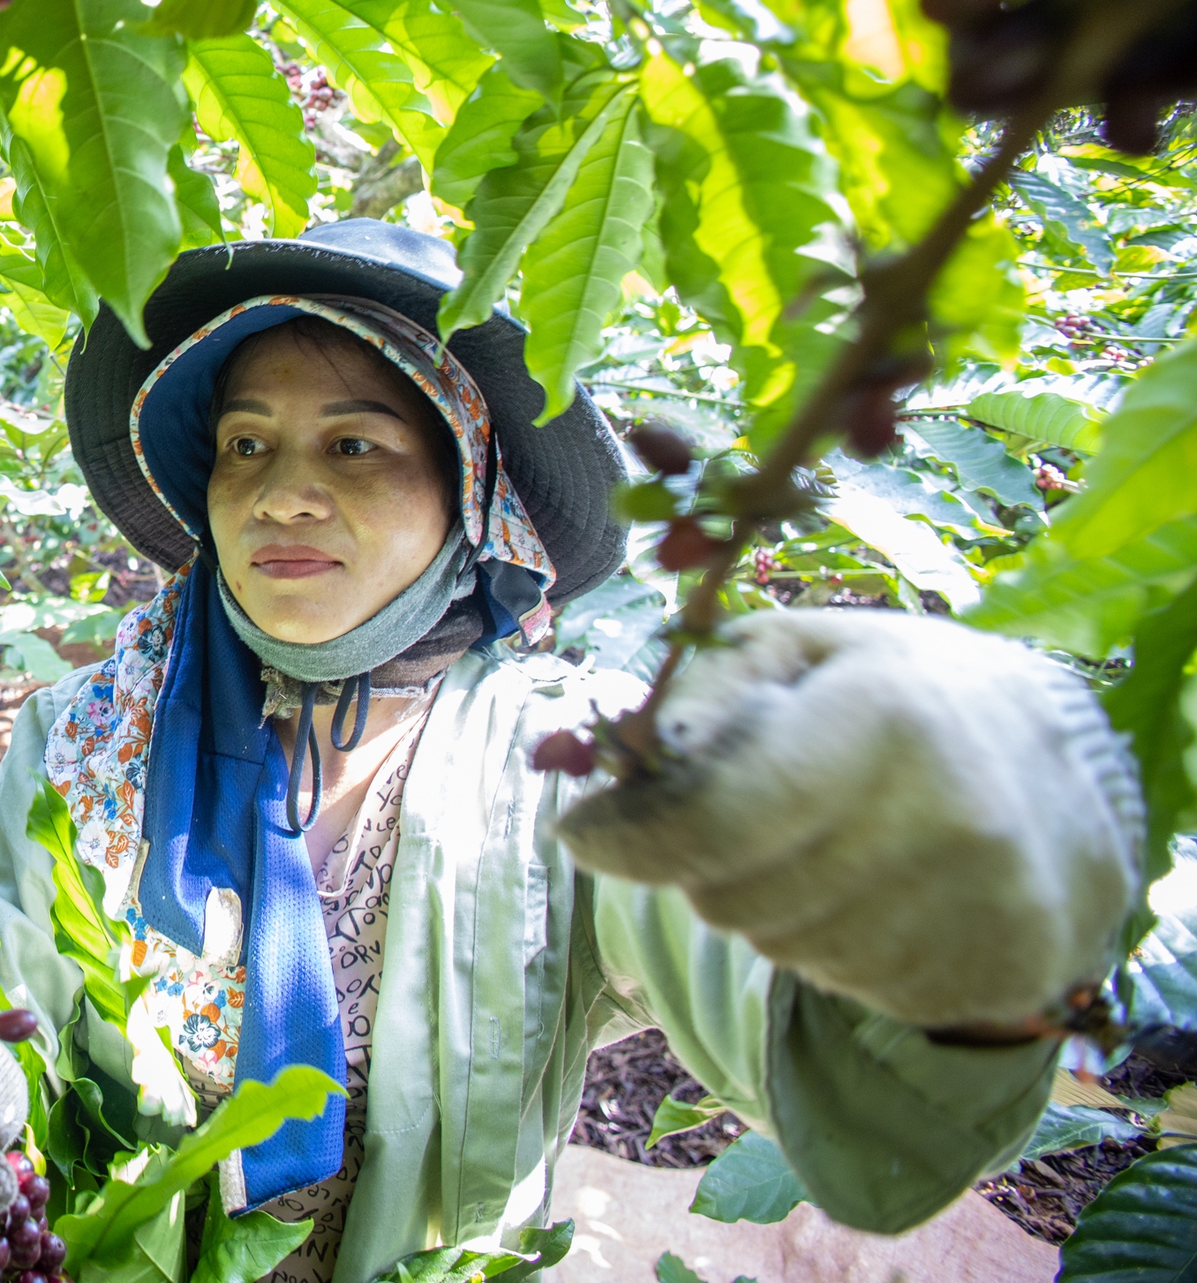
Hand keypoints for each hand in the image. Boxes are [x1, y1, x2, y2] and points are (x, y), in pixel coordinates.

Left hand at [556, 608, 1141, 1030]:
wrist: (1055, 773)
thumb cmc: (895, 692)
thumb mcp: (798, 649)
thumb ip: (699, 688)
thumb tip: (607, 751)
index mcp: (886, 720)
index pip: (713, 818)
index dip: (628, 838)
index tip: (581, 833)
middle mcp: (943, 821)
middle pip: (731, 896)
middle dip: (701, 860)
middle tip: (741, 816)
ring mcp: (978, 910)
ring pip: (779, 949)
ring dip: (765, 903)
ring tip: (820, 842)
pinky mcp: (993, 976)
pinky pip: (843, 987)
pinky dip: (826, 944)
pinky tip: (869, 888)